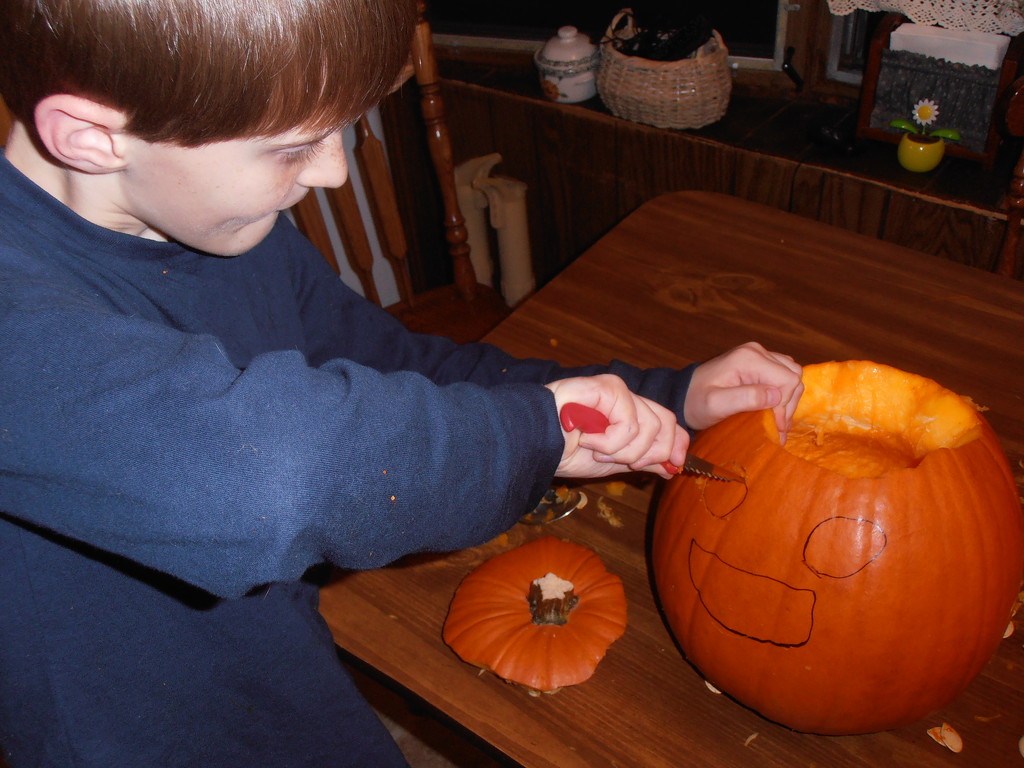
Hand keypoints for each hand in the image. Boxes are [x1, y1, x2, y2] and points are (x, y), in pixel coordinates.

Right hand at [545, 374, 687, 478]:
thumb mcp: (611, 462)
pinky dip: (610, 441)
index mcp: (627, 413)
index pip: (668, 422)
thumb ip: (641, 460)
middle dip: (649, 452)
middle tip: (622, 461)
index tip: (673, 468)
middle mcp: (625, 398)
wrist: (532, 444)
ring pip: (649, 427)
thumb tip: (673, 466)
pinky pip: (629, 422)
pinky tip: (587, 438)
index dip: (676, 445)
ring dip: (622, 450)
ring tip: (594, 448)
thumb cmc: (562, 451)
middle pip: (666, 422)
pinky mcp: (607, 387)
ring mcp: (617, 390)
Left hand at [683, 341, 802, 440]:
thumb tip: (777, 396)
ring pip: (790, 375)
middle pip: (793, 375)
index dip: (785, 405)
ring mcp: (757, 355)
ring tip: (776, 421)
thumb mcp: (716, 405)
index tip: (776, 426)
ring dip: (788, 399)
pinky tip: (773, 410)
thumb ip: (746, 398)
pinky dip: (783, 393)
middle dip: (789, 403)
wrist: (682, 395)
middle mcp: (756, 351)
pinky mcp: (756, 363)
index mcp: (749, 358)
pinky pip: (781, 375)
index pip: (787, 380)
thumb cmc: (695, 402)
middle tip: (777, 427)